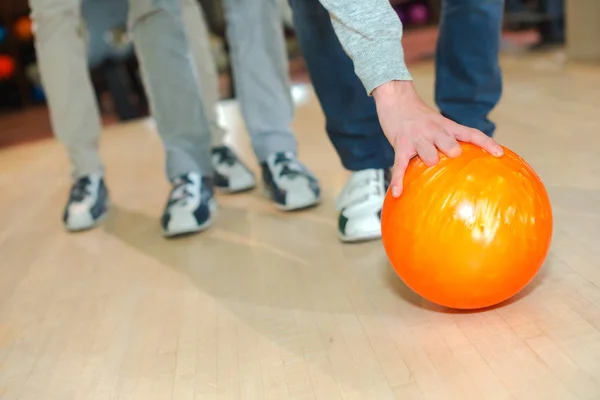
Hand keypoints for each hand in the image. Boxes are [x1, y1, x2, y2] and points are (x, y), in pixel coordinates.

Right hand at [372, 80, 502, 197]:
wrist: (396, 98)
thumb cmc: (418, 115)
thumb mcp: (438, 122)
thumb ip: (449, 137)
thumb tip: (462, 159)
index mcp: (446, 125)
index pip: (470, 133)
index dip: (486, 143)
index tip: (499, 154)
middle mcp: (434, 131)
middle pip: (449, 143)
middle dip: (453, 151)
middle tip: (455, 156)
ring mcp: (417, 138)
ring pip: (428, 153)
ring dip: (430, 161)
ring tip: (430, 165)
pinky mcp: (401, 145)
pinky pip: (400, 166)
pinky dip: (398, 180)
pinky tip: (397, 193)